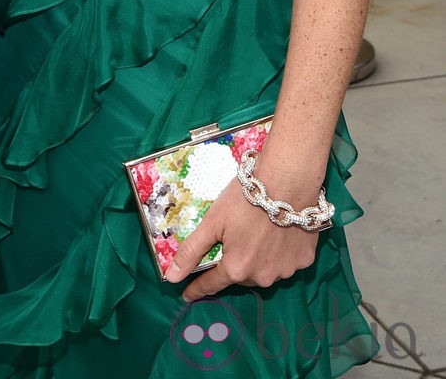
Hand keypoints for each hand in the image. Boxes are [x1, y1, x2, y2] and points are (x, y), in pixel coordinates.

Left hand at [164, 179, 317, 300]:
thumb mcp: (212, 221)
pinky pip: (286, 263)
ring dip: (257, 260)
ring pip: (264, 271)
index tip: (187, 293)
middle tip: (230, 243)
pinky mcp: (304, 261)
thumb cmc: (245, 199)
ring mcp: (286, 271)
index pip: (212, 284)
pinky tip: (278, 235)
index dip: (197, 288)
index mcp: (237, 268)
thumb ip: (192, 251)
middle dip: (232, 265)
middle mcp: (262, 277)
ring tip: (256, 235)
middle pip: (240, 276)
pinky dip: (279, 253)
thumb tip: (171, 277)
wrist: (288, 181)